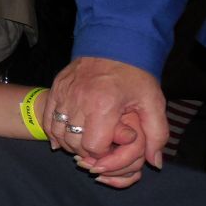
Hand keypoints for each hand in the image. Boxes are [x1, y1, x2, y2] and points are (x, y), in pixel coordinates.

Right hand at [44, 56, 166, 174]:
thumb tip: (155, 162)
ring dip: (69, 142)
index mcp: (103, 106)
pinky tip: (63, 137)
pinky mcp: (56, 89)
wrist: (113, 43)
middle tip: (99, 146)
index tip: (112, 148)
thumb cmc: (134, 75)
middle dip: (86, 151)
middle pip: (73, 142)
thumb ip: (157, 134)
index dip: (103, 154)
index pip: (93, 147)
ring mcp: (63, 95)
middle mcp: (78, 102)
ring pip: (57, 132)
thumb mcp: (153, 103)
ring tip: (83, 141)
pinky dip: (53, 132)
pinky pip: (48, 119)